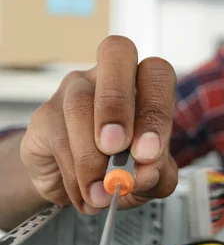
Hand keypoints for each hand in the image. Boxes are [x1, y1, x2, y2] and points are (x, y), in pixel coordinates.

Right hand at [20, 36, 178, 214]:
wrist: (82, 187)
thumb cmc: (124, 169)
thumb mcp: (152, 179)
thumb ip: (157, 175)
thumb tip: (145, 173)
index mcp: (146, 85)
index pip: (157, 73)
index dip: (155, 109)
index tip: (148, 152)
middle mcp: (111, 77)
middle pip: (117, 53)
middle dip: (117, 104)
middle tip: (117, 148)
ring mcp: (75, 89)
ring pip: (80, 103)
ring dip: (92, 157)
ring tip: (102, 191)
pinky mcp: (45, 114)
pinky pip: (59, 137)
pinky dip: (75, 175)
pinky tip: (86, 192)